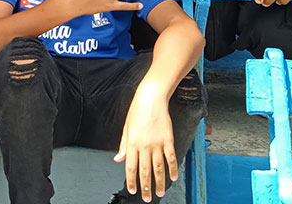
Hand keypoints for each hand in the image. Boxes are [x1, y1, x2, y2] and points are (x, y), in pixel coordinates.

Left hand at [114, 85, 178, 202]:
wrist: (151, 98)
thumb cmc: (137, 110)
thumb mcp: (126, 127)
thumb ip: (123, 145)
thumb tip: (118, 159)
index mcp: (132, 143)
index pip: (131, 167)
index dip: (132, 181)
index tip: (133, 190)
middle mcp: (144, 145)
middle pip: (145, 171)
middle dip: (146, 187)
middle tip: (147, 198)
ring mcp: (157, 143)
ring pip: (159, 168)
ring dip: (159, 182)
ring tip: (160, 192)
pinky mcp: (168, 139)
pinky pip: (171, 158)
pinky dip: (173, 169)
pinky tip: (173, 177)